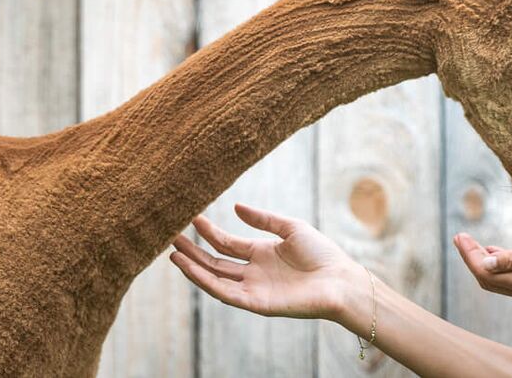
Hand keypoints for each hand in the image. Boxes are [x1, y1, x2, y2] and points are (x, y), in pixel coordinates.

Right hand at [169, 204, 367, 321]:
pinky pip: (225, 293)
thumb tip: (235, 207)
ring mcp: (253, 288)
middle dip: (193, 250)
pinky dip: (206, 282)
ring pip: (215, 278)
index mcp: (262, 253)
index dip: (208, 232)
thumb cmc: (322, 254)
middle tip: (171, 236)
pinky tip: (191, 269)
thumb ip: (263, 219)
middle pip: (216, 262)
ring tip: (173, 254)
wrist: (340, 280)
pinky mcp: (256, 303)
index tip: (191, 218)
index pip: (227, 243)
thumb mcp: (291, 228)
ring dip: (193, 268)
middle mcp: (254, 271)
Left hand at [452, 233, 511, 304]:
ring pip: (500, 280)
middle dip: (472, 258)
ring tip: (473, 243)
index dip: (469, 255)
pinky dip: (502, 265)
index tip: (459, 235)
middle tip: (461, 238)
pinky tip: (498, 252)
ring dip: (485, 261)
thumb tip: (484, 262)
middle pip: (488, 279)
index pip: (485, 272)